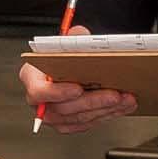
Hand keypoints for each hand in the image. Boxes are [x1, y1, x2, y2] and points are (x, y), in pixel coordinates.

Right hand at [19, 26, 137, 132]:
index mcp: (32, 78)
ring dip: (106, 109)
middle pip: (64, 108)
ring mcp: (53, 115)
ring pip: (80, 118)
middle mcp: (39, 101)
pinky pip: (88, 123)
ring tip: (125, 99)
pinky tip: (122, 106)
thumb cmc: (62, 55)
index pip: (39, 92)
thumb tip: (80, 35)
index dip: (58, 93)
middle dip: (93, 101)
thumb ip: (72, 37)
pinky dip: (107, 114)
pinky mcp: (68, 123)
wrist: (67, 66)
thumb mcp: (66, 40)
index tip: (78, 88)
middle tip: (114, 94)